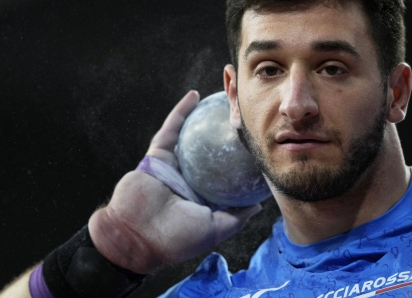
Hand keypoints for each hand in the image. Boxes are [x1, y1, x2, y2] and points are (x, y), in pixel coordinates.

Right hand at [88, 90, 261, 273]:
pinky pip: (171, 129)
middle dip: (226, 132)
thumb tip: (258, 206)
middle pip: (212, 150)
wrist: (136, 237)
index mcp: (204, 196)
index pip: (226, 173)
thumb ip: (236, 217)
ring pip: (192, 135)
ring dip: (204, 115)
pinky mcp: (156, 155)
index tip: (257, 144)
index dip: (241, 159)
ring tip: (222, 98)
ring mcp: (173, 165)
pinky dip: (181, 111)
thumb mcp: (215, 230)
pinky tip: (195, 95)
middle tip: (243, 115)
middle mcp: (190, 178)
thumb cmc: (177, 238)